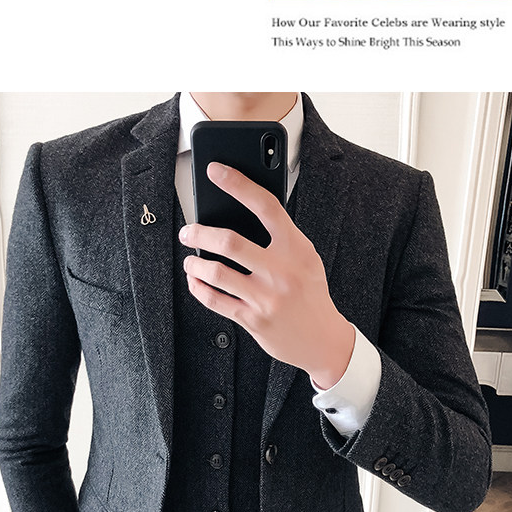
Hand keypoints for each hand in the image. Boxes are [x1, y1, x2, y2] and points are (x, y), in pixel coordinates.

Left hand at [180, 162, 354, 389]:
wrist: (323, 340)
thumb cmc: (309, 293)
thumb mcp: (305, 259)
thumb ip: (280, 238)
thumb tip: (239, 214)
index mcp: (296, 248)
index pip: (265, 206)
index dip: (238, 184)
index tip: (215, 171)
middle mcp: (281, 271)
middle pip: (231, 243)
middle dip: (200, 233)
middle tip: (188, 232)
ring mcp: (266, 298)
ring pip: (217, 273)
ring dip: (196, 264)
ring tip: (190, 259)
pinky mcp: (253, 320)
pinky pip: (216, 301)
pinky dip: (199, 288)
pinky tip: (195, 280)